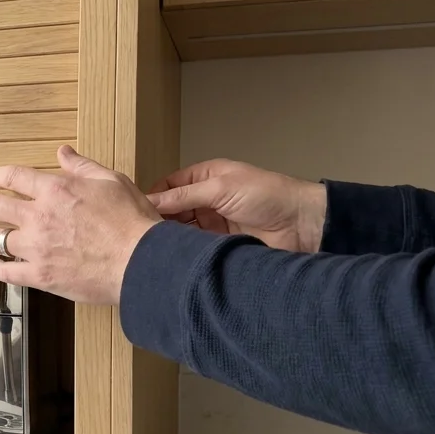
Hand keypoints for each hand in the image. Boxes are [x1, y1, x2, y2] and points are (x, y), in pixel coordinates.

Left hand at [0, 145, 160, 305]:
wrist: (141, 262)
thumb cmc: (132, 222)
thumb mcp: (111, 181)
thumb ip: (82, 167)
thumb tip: (63, 152)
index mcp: (55, 190)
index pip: (14, 177)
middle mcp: (39, 217)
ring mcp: (36, 248)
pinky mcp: (40, 276)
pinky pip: (10, 273)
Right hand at [146, 159, 326, 252]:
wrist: (301, 225)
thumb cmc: (265, 195)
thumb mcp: (221, 187)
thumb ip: (184, 196)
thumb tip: (147, 201)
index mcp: (206, 177)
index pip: (170, 186)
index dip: (152, 197)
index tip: (133, 211)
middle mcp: (206, 198)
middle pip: (172, 209)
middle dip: (157, 219)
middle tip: (137, 233)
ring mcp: (212, 222)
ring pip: (181, 229)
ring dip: (169, 236)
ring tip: (149, 246)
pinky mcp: (218, 244)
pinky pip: (194, 245)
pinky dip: (183, 249)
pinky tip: (169, 256)